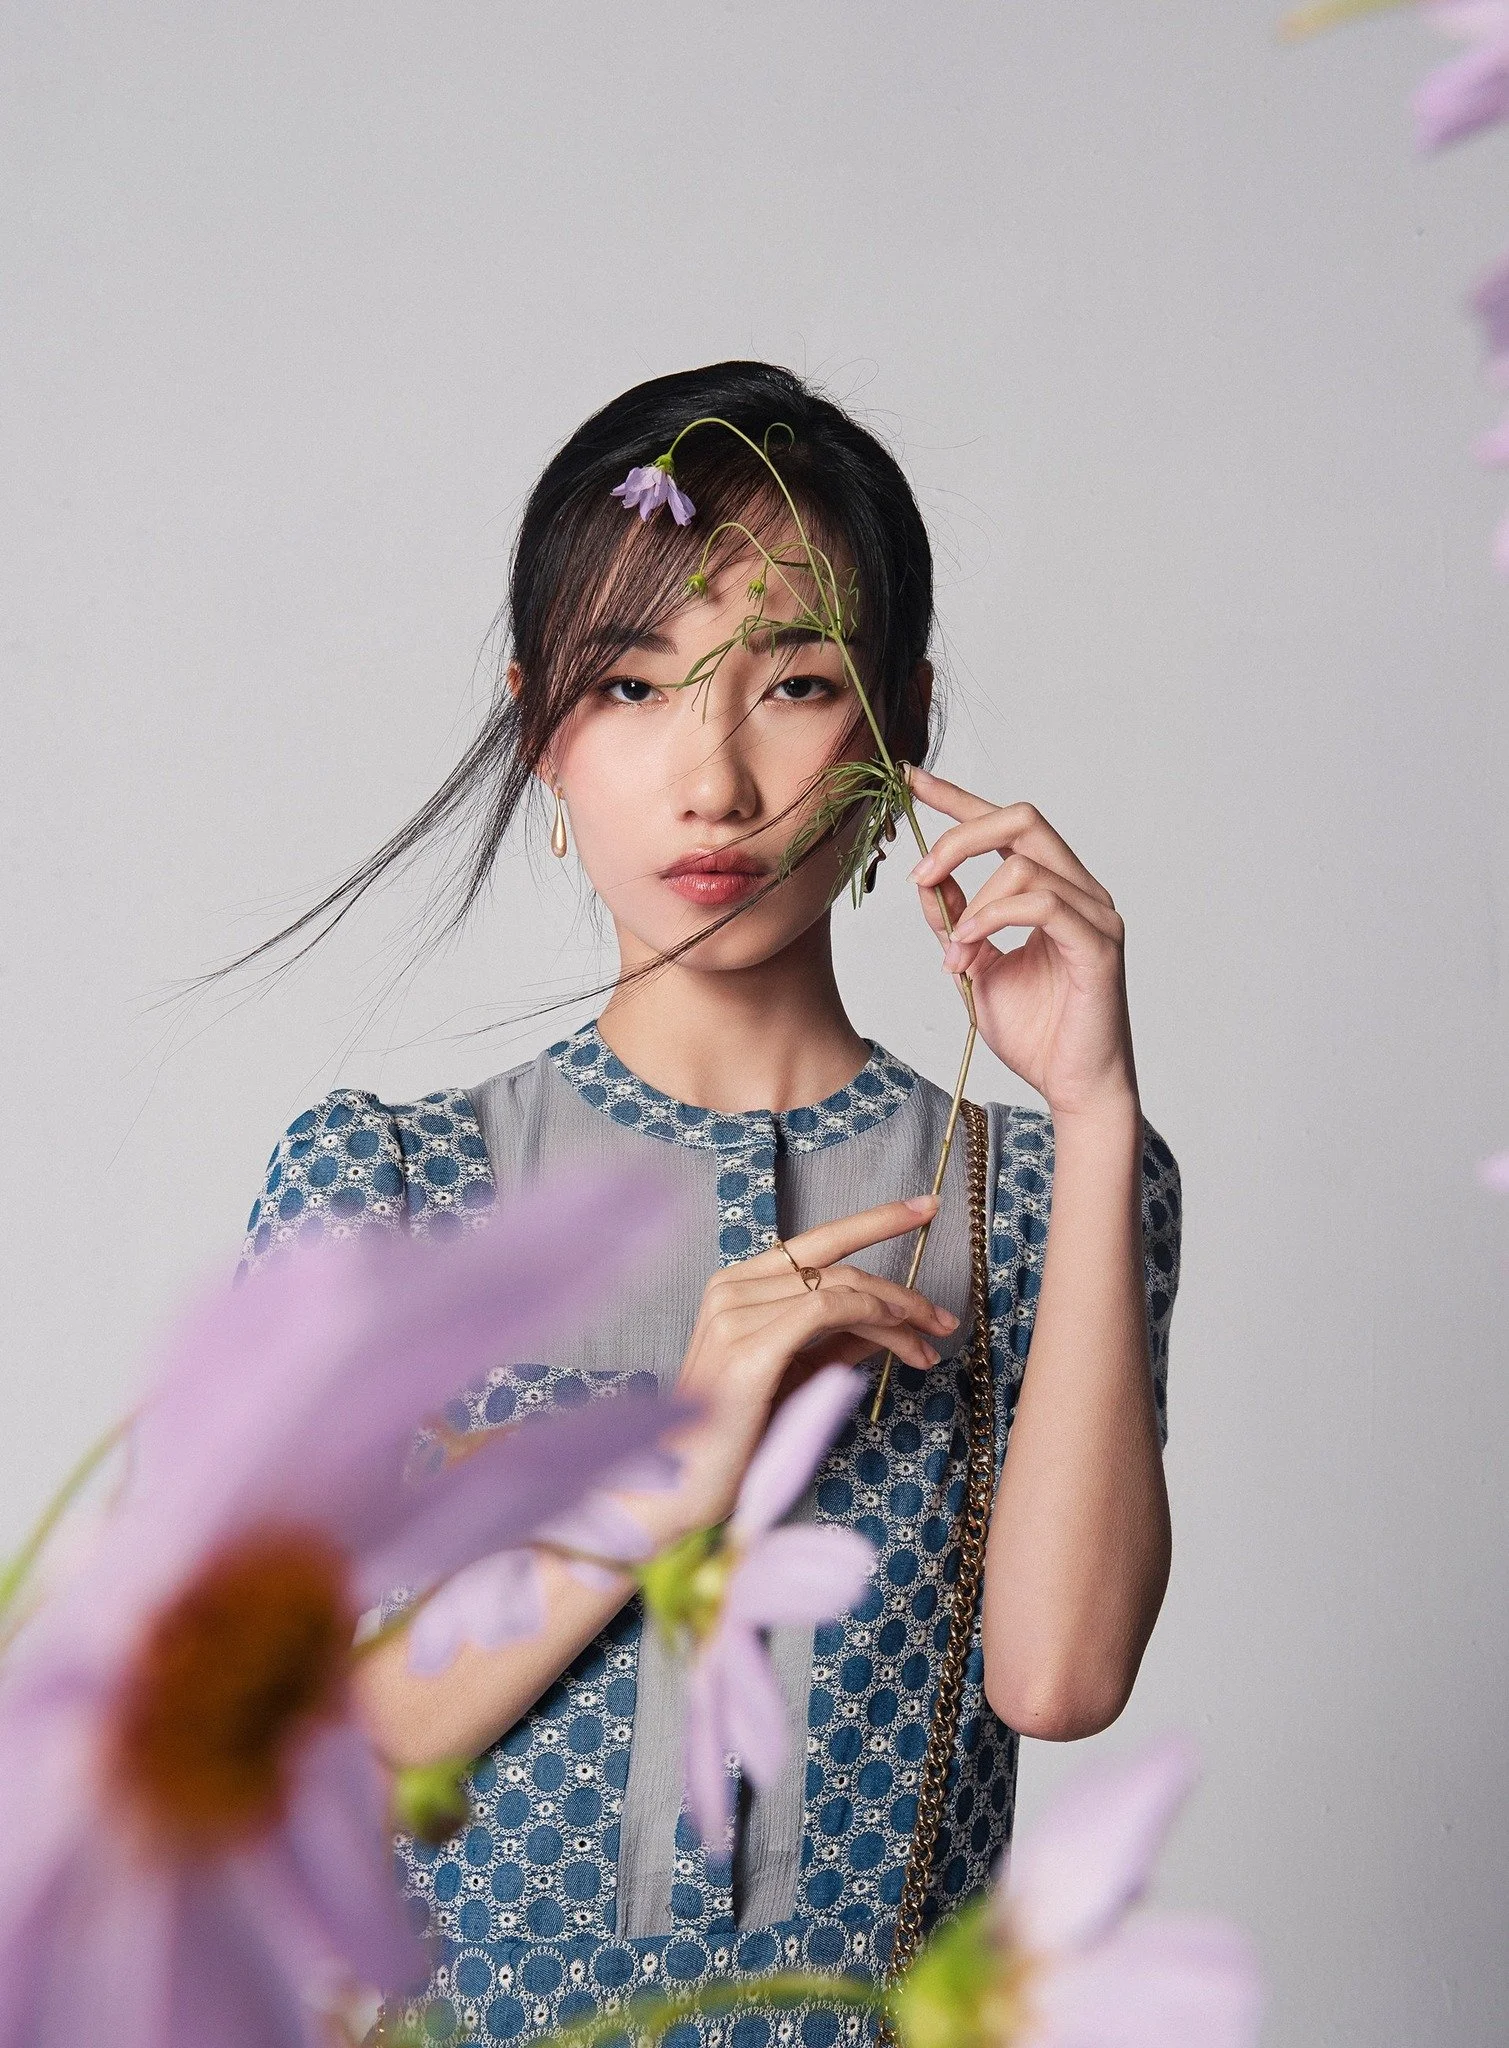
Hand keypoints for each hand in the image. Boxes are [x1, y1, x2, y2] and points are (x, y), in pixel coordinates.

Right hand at [665, 1195, 957, 1530]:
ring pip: (840, 1288)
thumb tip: (893, 1320)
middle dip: (902, 1291)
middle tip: (943, 1320)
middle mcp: (730, 1288)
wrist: (683, 1487)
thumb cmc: (737, 1436)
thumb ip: (839, 1341)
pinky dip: (873, 1318)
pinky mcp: (746, 1348)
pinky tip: (901, 1341)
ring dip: (898, 1314)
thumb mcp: (799, 1375)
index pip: (817, 1240)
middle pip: (837, 1266)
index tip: (927, 1206)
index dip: (876, 1219)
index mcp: (737, 1286)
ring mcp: (733, 1314)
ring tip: (929, 1346)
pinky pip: (826, 1309)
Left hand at [907, 767, 1139, 1122]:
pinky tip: (970, 949)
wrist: (1072, 1087)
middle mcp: (1080, 890)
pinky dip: (992, 919)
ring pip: (1024, 864)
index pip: (1006, 824)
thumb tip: (927, 879)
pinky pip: (1041, 903)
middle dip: (960, 835)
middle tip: (920, 874)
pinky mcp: (1099, 943)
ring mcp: (1095, 913)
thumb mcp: (975, 966)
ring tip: (953, 955)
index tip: (912, 779)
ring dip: (971, 906)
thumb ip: (955, 919)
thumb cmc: (1036, 1032)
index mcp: (1053, 889)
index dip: (958, 797)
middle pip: (1022, 819)